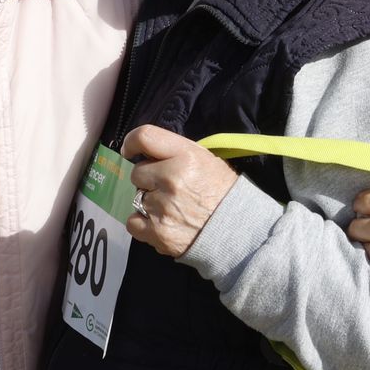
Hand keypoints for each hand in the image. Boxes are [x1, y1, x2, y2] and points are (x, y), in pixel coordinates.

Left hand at [122, 125, 238, 258]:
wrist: (238, 229)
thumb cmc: (222, 190)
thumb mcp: (206, 159)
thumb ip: (175, 152)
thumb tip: (147, 153)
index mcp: (185, 156)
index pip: (145, 137)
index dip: (132, 143)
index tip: (130, 151)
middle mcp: (171, 178)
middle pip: (137, 173)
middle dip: (149, 179)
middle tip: (168, 187)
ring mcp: (162, 207)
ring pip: (137, 198)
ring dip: (150, 202)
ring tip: (172, 207)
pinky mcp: (158, 232)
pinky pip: (133, 222)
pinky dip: (143, 223)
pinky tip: (161, 222)